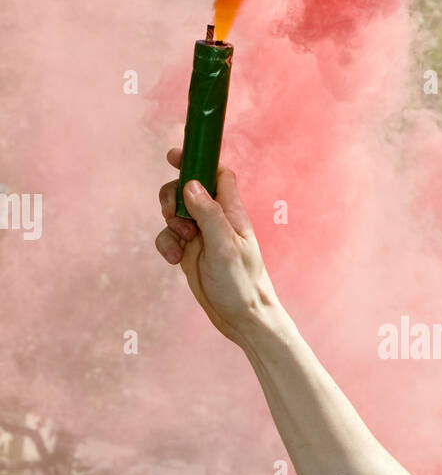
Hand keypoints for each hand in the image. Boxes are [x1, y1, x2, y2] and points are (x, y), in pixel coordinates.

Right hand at [155, 148, 279, 344]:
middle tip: (175, 216)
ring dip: (168, 223)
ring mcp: (201, 235)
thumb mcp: (225, 248)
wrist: (242, 318)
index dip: (198, 159)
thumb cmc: (242, 284)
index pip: (217, 173)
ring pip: (174, 213)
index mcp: (231, 212)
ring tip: (181, 242)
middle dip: (173, 197)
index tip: (174, 156)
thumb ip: (209, 215)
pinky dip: (165, 244)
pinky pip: (168, 237)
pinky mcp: (189, 253)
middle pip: (187, 189)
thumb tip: (191, 184)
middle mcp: (216, 219)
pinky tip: (173, 260)